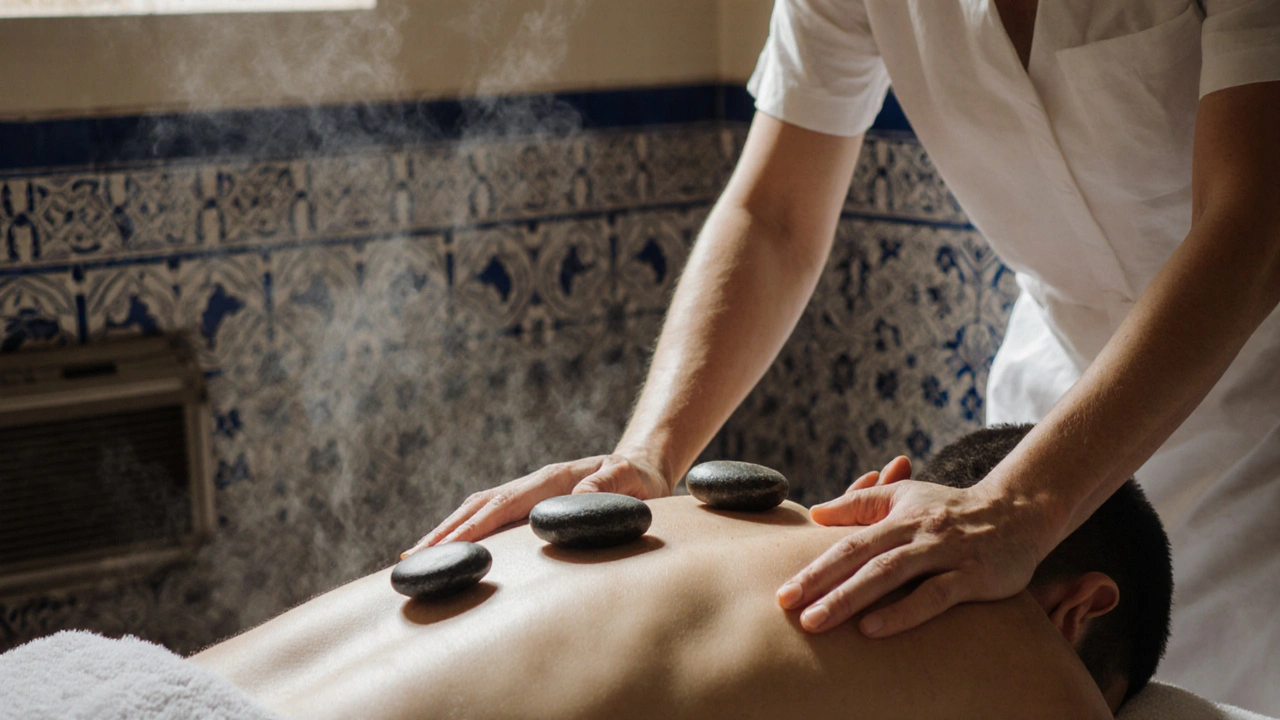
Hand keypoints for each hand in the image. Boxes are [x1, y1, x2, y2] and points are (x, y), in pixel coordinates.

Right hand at [401, 454, 670, 555]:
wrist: (641, 468)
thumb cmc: (637, 481)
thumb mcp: (629, 480)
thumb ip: (604, 484)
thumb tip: (573, 496)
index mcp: (550, 480)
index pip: (503, 505)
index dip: (473, 527)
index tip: (447, 547)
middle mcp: (531, 484)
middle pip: (478, 507)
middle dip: (444, 533)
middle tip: (410, 559)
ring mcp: (527, 494)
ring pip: (477, 511)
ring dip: (446, 533)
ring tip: (414, 558)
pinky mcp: (528, 505)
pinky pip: (488, 518)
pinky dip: (463, 532)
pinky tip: (447, 552)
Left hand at [776, 457, 1048, 636]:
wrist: (1019, 511)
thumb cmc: (952, 508)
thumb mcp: (905, 496)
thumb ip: (860, 504)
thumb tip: (814, 512)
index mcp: (897, 517)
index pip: (847, 543)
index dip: (813, 568)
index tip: (783, 593)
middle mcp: (917, 532)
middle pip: (861, 558)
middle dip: (821, 584)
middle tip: (787, 607)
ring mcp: (945, 553)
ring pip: (891, 575)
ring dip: (851, 598)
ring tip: (818, 621)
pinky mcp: (973, 576)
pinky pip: (934, 595)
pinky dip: (902, 612)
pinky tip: (873, 628)